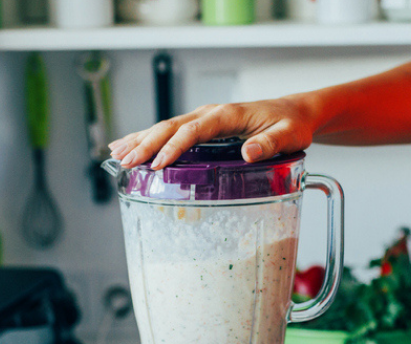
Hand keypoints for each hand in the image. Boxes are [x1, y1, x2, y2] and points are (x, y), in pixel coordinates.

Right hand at [108, 97, 317, 170]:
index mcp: (228, 115)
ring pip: (166, 127)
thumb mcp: (289, 135)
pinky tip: (131, 146)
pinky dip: (149, 138)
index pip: (194, 130)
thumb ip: (271, 143)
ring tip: (117, 154)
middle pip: (172, 126)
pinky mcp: (203, 126)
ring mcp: (204, 118)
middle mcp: (211, 113)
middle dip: (146, 144)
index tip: (159, 164)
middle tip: (125, 162)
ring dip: (141, 140)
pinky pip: (172, 131)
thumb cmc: (292, 124)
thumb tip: (249, 151)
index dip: (174, 146)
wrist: (294, 112)